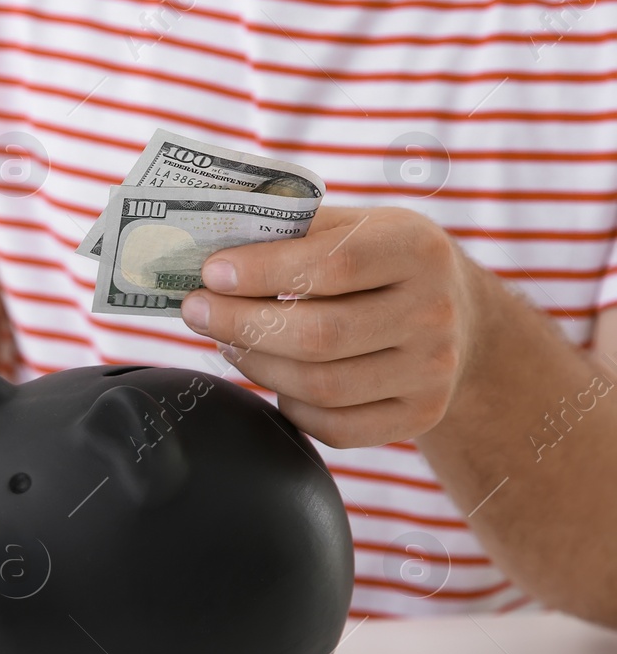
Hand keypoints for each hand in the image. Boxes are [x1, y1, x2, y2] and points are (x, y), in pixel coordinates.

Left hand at [179, 206, 484, 447]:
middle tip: (196, 310)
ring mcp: (432, 371)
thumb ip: (291, 230)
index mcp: (417, 249)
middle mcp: (434, 312)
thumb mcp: (353, 226)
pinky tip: (274, 376)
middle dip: (242, 324)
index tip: (212, 273)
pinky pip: (335, 428)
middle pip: (320, 335)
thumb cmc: (379, 263)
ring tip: (228, 340)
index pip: (333, 265)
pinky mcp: (420, 415)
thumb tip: (208, 244)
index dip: (263, 272)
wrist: (457, 315)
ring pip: (321, 387)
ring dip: (256, 365)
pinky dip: (290, 405)